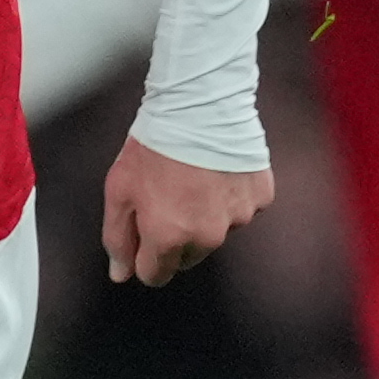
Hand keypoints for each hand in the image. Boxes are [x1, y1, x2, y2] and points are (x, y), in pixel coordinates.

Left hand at [101, 141, 271, 285]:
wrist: (198, 104)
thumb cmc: (153, 145)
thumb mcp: (119, 190)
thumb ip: (118, 238)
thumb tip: (121, 274)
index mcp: (169, 237)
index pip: (156, 275)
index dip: (145, 255)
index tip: (144, 230)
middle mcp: (207, 236)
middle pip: (188, 257)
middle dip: (176, 237)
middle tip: (168, 197)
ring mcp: (238, 217)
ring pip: (217, 232)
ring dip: (206, 216)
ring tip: (194, 178)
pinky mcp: (260, 197)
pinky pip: (242, 207)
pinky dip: (231, 195)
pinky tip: (218, 171)